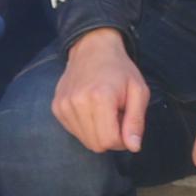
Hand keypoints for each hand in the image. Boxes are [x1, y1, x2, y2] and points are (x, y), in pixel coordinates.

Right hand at [51, 28, 150, 155]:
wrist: (92, 47)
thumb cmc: (120, 69)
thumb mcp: (139, 91)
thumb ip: (136, 121)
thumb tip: (134, 148)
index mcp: (100, 98)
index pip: (110, 141)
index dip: (123, 139)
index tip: (126, 123)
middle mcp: (77, 102)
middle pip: (96, 144)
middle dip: (110, 137)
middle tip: (116, 116)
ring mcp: (63, 105)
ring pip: (85, 140)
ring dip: (98, 131)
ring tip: (104, 111)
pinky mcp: (56, 107)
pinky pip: (74, 131)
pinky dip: (86, 126)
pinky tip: (91, 109)